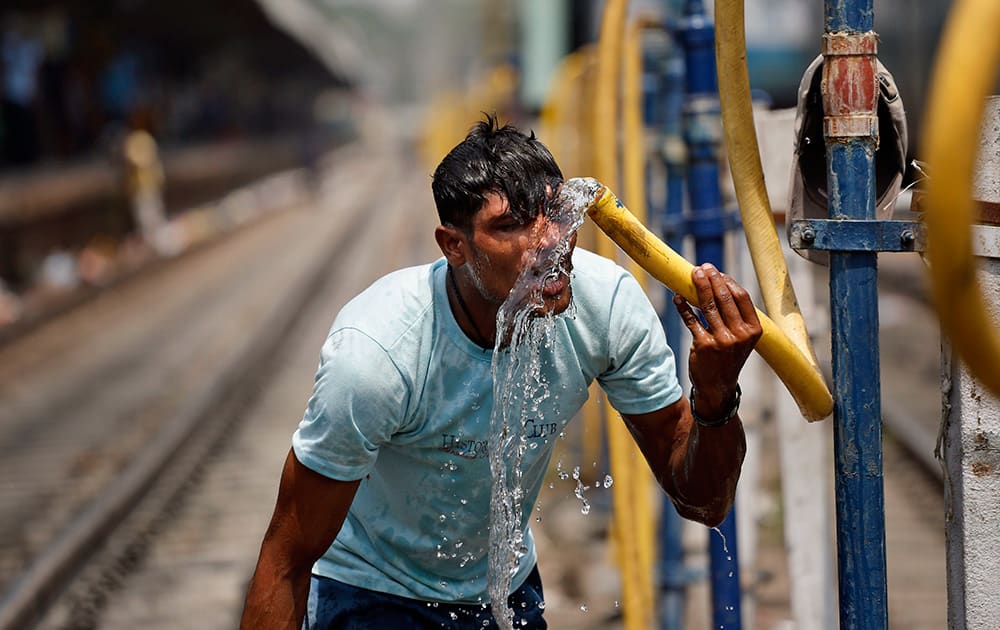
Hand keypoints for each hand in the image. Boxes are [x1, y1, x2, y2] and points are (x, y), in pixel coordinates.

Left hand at [673, 263, 761, 418]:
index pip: (742, 297)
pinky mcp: (703, 346)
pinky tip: (678, 297)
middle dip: (712, 279)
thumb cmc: (729, 357)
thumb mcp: (741, 338)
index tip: (718, 272)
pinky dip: (683, 306)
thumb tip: (718, 284)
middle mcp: (740, 335)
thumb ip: (735, 315)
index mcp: (753, 330)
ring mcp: (722, 341)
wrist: (718, 387)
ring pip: (707, 306)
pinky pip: (691, 320)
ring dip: (698, 287)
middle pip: (724, 298)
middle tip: (702, 267)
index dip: (728, 282)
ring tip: (692, 275)